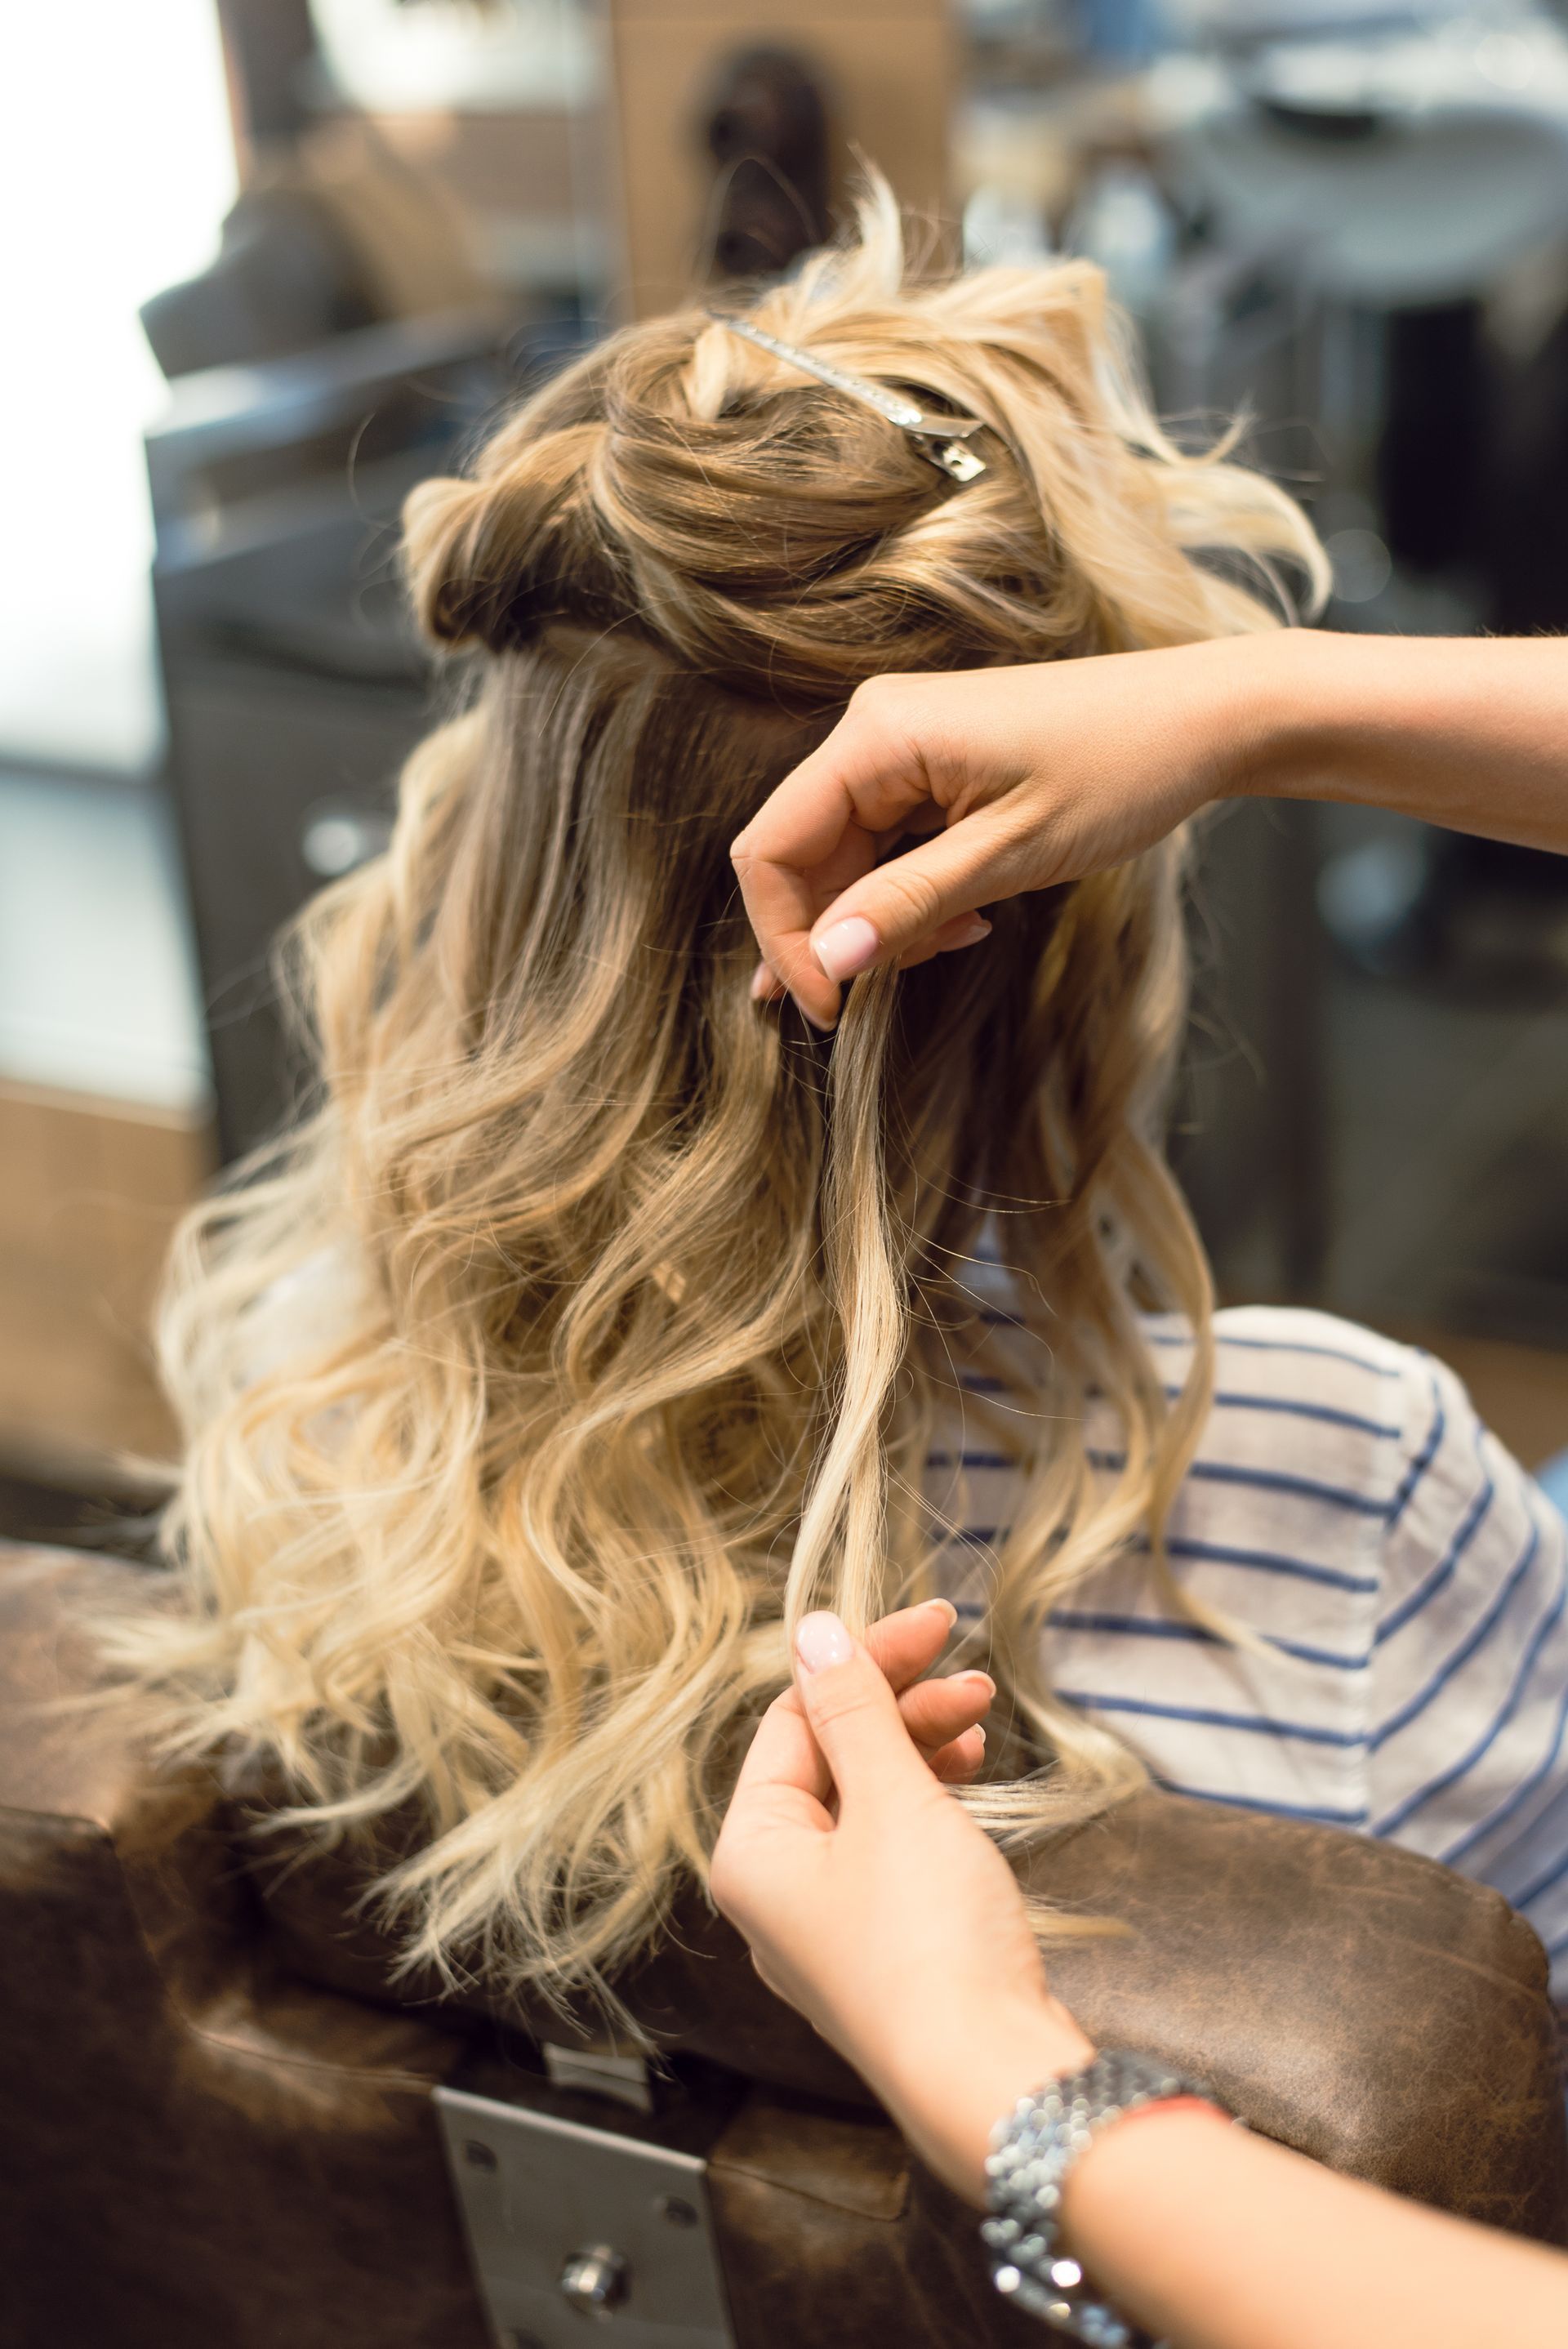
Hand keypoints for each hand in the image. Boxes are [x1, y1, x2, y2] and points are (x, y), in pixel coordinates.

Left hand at [711, 1608, 1093, 2200]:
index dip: (863, 1661)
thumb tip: (813, 1631)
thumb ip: (854, 1710)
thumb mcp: (891, 1801)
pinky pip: (891, 1847)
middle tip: (968, 1673)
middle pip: (828, 1758)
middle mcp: (775, 1891)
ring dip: (919, 1747)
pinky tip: (969, 1773)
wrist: (990, 2077)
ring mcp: (830, 1925)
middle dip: (898, 1705)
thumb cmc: (929, 1942)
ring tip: (980, 1716)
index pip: (794, 1719)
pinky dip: (928, 1802)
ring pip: (864, 1801)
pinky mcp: (885, 1948)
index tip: (934, 1624)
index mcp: (750, 1851)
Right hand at [732, 639, 1269, 1027]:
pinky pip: (887, 845)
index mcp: (877, 736)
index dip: (784, 939)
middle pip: (801, 858)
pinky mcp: (932, 766)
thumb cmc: (1120, 771)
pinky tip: (966, 919)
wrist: (1204, 721)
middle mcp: (873, 730)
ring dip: (883, 922)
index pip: (768, 849)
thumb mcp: (1009, 855)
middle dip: (840, 936)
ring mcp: (902, 747)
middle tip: (891, 992)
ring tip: (959, 939)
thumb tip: (825, 962)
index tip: (829, 1008)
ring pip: (844, 860)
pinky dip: (912, 896)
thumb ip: (907, 905)